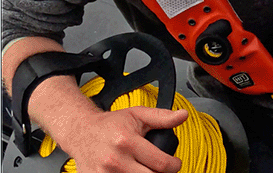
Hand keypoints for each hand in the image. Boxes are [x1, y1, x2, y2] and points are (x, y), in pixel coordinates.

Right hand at [55, 106, 186, 172]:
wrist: (81, 132)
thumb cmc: (110, 124)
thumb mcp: (138, 114)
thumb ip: (162, 117)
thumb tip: (183, 115)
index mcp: (126, 142)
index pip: (161, 164)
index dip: (174, 165)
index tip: (175, 163)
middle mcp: (114, 160)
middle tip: (162, 168)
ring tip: (147, 168)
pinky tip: (132, 171)